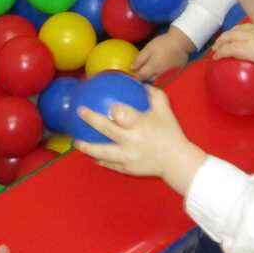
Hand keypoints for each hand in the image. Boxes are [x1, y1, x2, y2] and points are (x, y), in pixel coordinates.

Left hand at [75, 85, 207, 194]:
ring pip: (101, 151)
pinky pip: (109, 164)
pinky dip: (100, 159)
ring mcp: (127, 157)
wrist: (177, 161)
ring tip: (77, 142)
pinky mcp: (126, 169)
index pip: (121, 114)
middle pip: (105, 129)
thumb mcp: (165, 110)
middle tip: (80, 111)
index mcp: (140, 125)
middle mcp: (131, 141)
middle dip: (90, 119)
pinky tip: (93, 156)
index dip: (114, 109)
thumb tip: (140, 84)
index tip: (109, 106)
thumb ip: (153, 94)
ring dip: (87, 147)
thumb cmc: (170, 133)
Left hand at [131, 28, 194, 81]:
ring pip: (156, 80)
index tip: (131, 75)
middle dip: (143, 77)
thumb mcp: (149, 48)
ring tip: (150, 71)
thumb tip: (131, 68)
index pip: (140, 77)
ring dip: (151, 77)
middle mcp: (160, 75)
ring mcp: (168, 76)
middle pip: (148, 80)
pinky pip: (164, 79)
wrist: (181, 43)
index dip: (135, 77)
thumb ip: (139, 59)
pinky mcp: (174, 75)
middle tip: (140, 72)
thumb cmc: (164, 44)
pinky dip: (160, 76)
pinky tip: (160, 69)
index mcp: (153, 68)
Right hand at [212, 23, 253, 104]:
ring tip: (226, 38)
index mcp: (249, 48)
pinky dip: (240, 28)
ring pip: (238, 28)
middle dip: (221, 41)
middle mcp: (251, 36)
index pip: (230, 48)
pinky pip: (247, 25)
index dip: (220, 52)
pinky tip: (244, 32)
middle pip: (230, 36)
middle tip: (216, 47)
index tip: (215, 57)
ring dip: (229, 33)